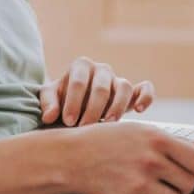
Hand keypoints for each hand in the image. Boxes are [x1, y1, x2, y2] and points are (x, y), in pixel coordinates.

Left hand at [39, 56, 154, 126]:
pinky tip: (139, 110)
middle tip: (85, 127)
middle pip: (101, 87)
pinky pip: (144, 89)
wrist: (74, 105)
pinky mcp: (132, 92)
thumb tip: (50, 116)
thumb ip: (48, 104)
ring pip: (123, 87)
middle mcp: (101, 70)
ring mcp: (117, 80)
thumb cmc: (61, 101)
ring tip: (109, 123)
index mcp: (81, 66)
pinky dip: (146, 96)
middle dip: (93, 109)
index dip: (74, 101)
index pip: (79, 81)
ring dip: (117, 106)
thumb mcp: (50, 98)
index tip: (68, 121)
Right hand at [67, 122, 193, 193]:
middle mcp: (151, 160)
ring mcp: (139, 183)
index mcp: (158, 138)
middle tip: (167, 177)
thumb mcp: (143, 132)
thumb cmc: (110, 141)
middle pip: (189, 185)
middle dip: (182, 183)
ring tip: (150, 185)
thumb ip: (178, 141)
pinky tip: (136, 193)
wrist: (73, 157)